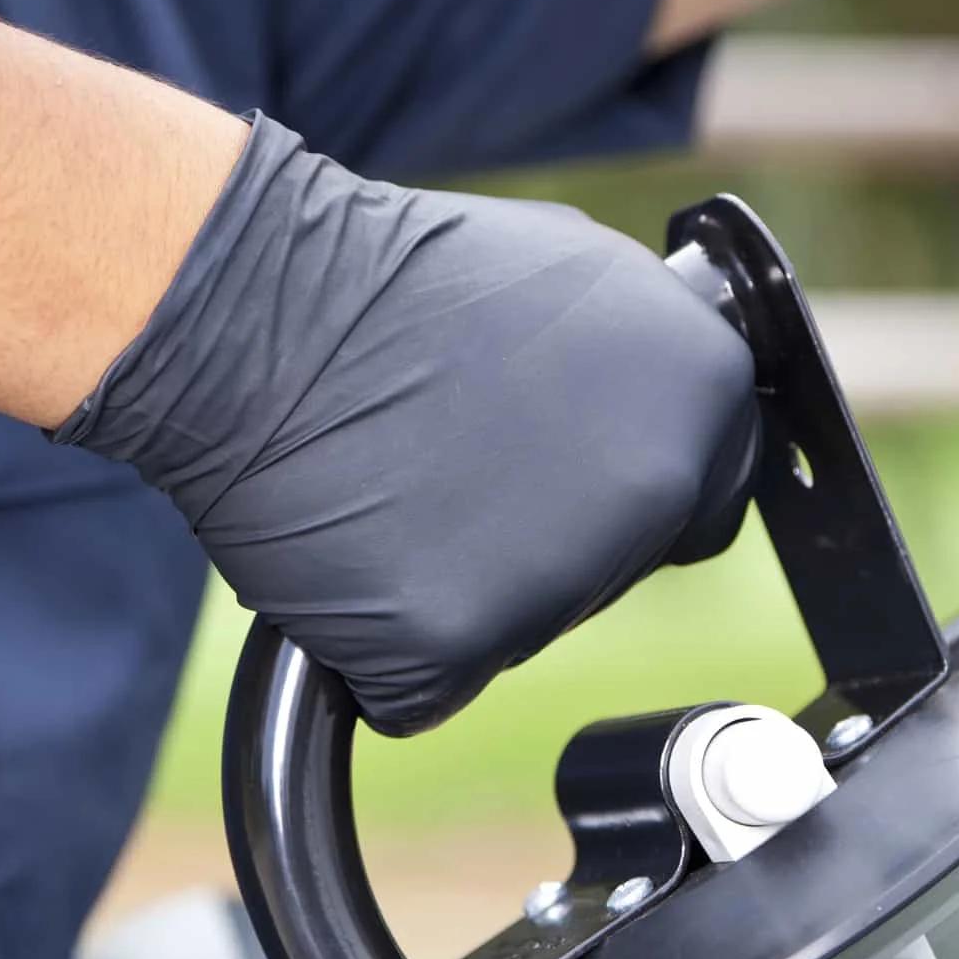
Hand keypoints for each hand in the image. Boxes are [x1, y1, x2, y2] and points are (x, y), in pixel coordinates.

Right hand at [61, 115, 758, 734]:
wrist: (252, 315)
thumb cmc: (396, 281)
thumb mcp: (576, 272)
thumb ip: (650, 358)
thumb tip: (681, 406)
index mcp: (701, 387)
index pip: (707, 497)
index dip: (630, 491)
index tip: (563, 472)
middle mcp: (653, 488)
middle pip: (619, 572)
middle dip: (552, 540)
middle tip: (459, 469)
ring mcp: (559, 576)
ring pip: (526, 631)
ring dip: (469, 590)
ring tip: (398, 492)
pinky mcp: (452, 648)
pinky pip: (427, 687)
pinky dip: (386, 648)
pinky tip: (354, 561)